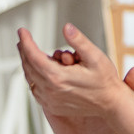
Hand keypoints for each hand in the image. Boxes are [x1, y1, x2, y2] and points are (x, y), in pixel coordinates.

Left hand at [18, 23, 133, 127]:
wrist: (110, 104)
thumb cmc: (105, 80)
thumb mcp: (95, 56)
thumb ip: (79, 41)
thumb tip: (66, 27)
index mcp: (58, 77)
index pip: (34, 56)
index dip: (26, 42)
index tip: (22, 31)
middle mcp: (50, 91)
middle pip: (29, 68)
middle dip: (24, 51)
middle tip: (22, 39)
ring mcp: (50, 101)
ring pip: (31, 79)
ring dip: (28, 65)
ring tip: (28, 52)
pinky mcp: (52, 107)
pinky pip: (36, 90)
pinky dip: (34, 78)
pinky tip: (37, 70)